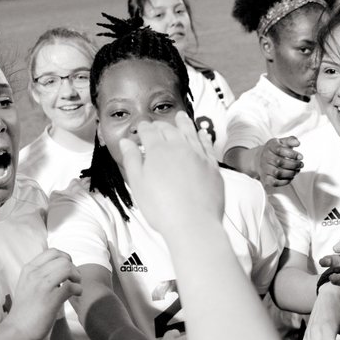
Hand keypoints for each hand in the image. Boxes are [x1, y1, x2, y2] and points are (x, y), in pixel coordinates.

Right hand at [4, 249, 81, 339]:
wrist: (17, 328)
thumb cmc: (26, 309)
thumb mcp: (27, 284)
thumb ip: (39, 274)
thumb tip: (61, 267)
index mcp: (29, 269)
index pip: (53, 252)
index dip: (65, 259)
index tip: (67, 270)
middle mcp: (34, 274)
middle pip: (63, 259)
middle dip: (73, 268)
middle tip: (73, 280)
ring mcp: (42, 286)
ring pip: (68, 269)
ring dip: (77, 277)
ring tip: (75, 286)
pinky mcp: (51, 299)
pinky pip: (71, 286)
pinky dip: (78, 289)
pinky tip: (76, 294)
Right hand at [119, 112, 223, 236]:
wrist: (193, 223)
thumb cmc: (162, 208)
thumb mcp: (138, 184)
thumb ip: (132, 159)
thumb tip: (127, 142)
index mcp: (158, 149)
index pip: (149, 131)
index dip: (143, 128)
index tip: (141, 128)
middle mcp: (180, 147)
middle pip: (169, 129)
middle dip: (161, 125)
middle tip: (157, 126)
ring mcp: (199, 155)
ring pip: (191, 132)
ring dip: (184, 123)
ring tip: (181, 116)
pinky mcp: (212, 166)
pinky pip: (208, 146)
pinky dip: (204, 137)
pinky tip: (203, 134)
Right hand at [255, 136, 302, 187]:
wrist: (260, 159)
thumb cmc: (275, 150)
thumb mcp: (282, 142)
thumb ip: (291, 140)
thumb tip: (297, 143)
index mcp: (270, 146)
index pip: (280, 149)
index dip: (292, 154)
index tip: (301, 157)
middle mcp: (266, 157)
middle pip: (279, 162)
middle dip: (293, 164)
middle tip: (301, 165)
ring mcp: (265, 168)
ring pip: (277, 173)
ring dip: (290, 173)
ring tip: (297, 171)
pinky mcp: (266, 178)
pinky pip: (274, 182)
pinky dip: (284, 181)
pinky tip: (290, 177)